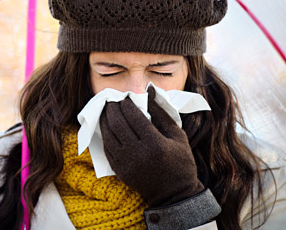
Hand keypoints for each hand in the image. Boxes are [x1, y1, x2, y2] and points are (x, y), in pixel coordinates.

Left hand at [99, 86, 203, 206]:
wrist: (174, 194)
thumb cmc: (180, 162)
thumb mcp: (177, 135)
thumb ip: (161, 112)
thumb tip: (149, 91)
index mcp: (155, 143)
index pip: (134, 117)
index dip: (127, 104)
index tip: (125, 97)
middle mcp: (138, 153)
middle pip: (117, 124)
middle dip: (112, 108)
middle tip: (112, 100)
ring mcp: (126, 163)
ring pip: (108, 135)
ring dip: (105, 120)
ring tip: (107, 110)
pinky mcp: (119, 171)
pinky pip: (106, 148)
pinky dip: (105, 135)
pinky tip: (107, 126)